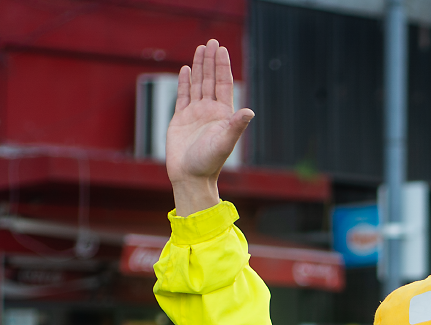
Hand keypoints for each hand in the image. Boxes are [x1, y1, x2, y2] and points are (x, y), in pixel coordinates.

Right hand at [167, 39, 254, 215]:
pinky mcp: (180, 119)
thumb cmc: (209, 162)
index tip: (222, 49)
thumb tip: (250, 111)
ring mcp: (195, 114)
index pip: (223, 84)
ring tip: (200, 49)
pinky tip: (186, 70)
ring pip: (198, 85)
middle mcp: (210, 111)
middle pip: (211, 80)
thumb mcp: (225, 142)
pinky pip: (183, 96)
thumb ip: (236, 126)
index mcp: (223, 114)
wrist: (190, 177)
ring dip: (199, 67)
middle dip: (211, 61)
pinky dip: (185, 82)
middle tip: (212, 41)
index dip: (223, 66)